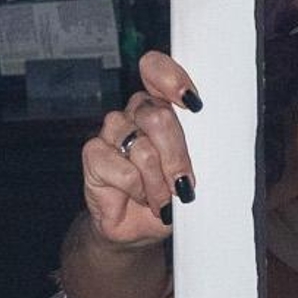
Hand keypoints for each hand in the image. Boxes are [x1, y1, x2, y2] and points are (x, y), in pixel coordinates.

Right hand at [81, 49, 200, 244]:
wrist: (141, 227)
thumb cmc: (171, 195)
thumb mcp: (193, 171)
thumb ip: (198, 147)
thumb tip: (204, 134)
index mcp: (162, 105)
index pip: (156, 70)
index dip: (170, 77)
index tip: (192, 104)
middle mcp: (135, 113)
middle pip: (158, 116)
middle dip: (176, 158)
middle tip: (183, 184)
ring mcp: (112, 131)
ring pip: (142, 147)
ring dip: (158, 181)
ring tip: (162, 198)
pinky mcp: (93, 154)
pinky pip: (123, 169)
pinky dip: (139, 189)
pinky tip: (141, 198)